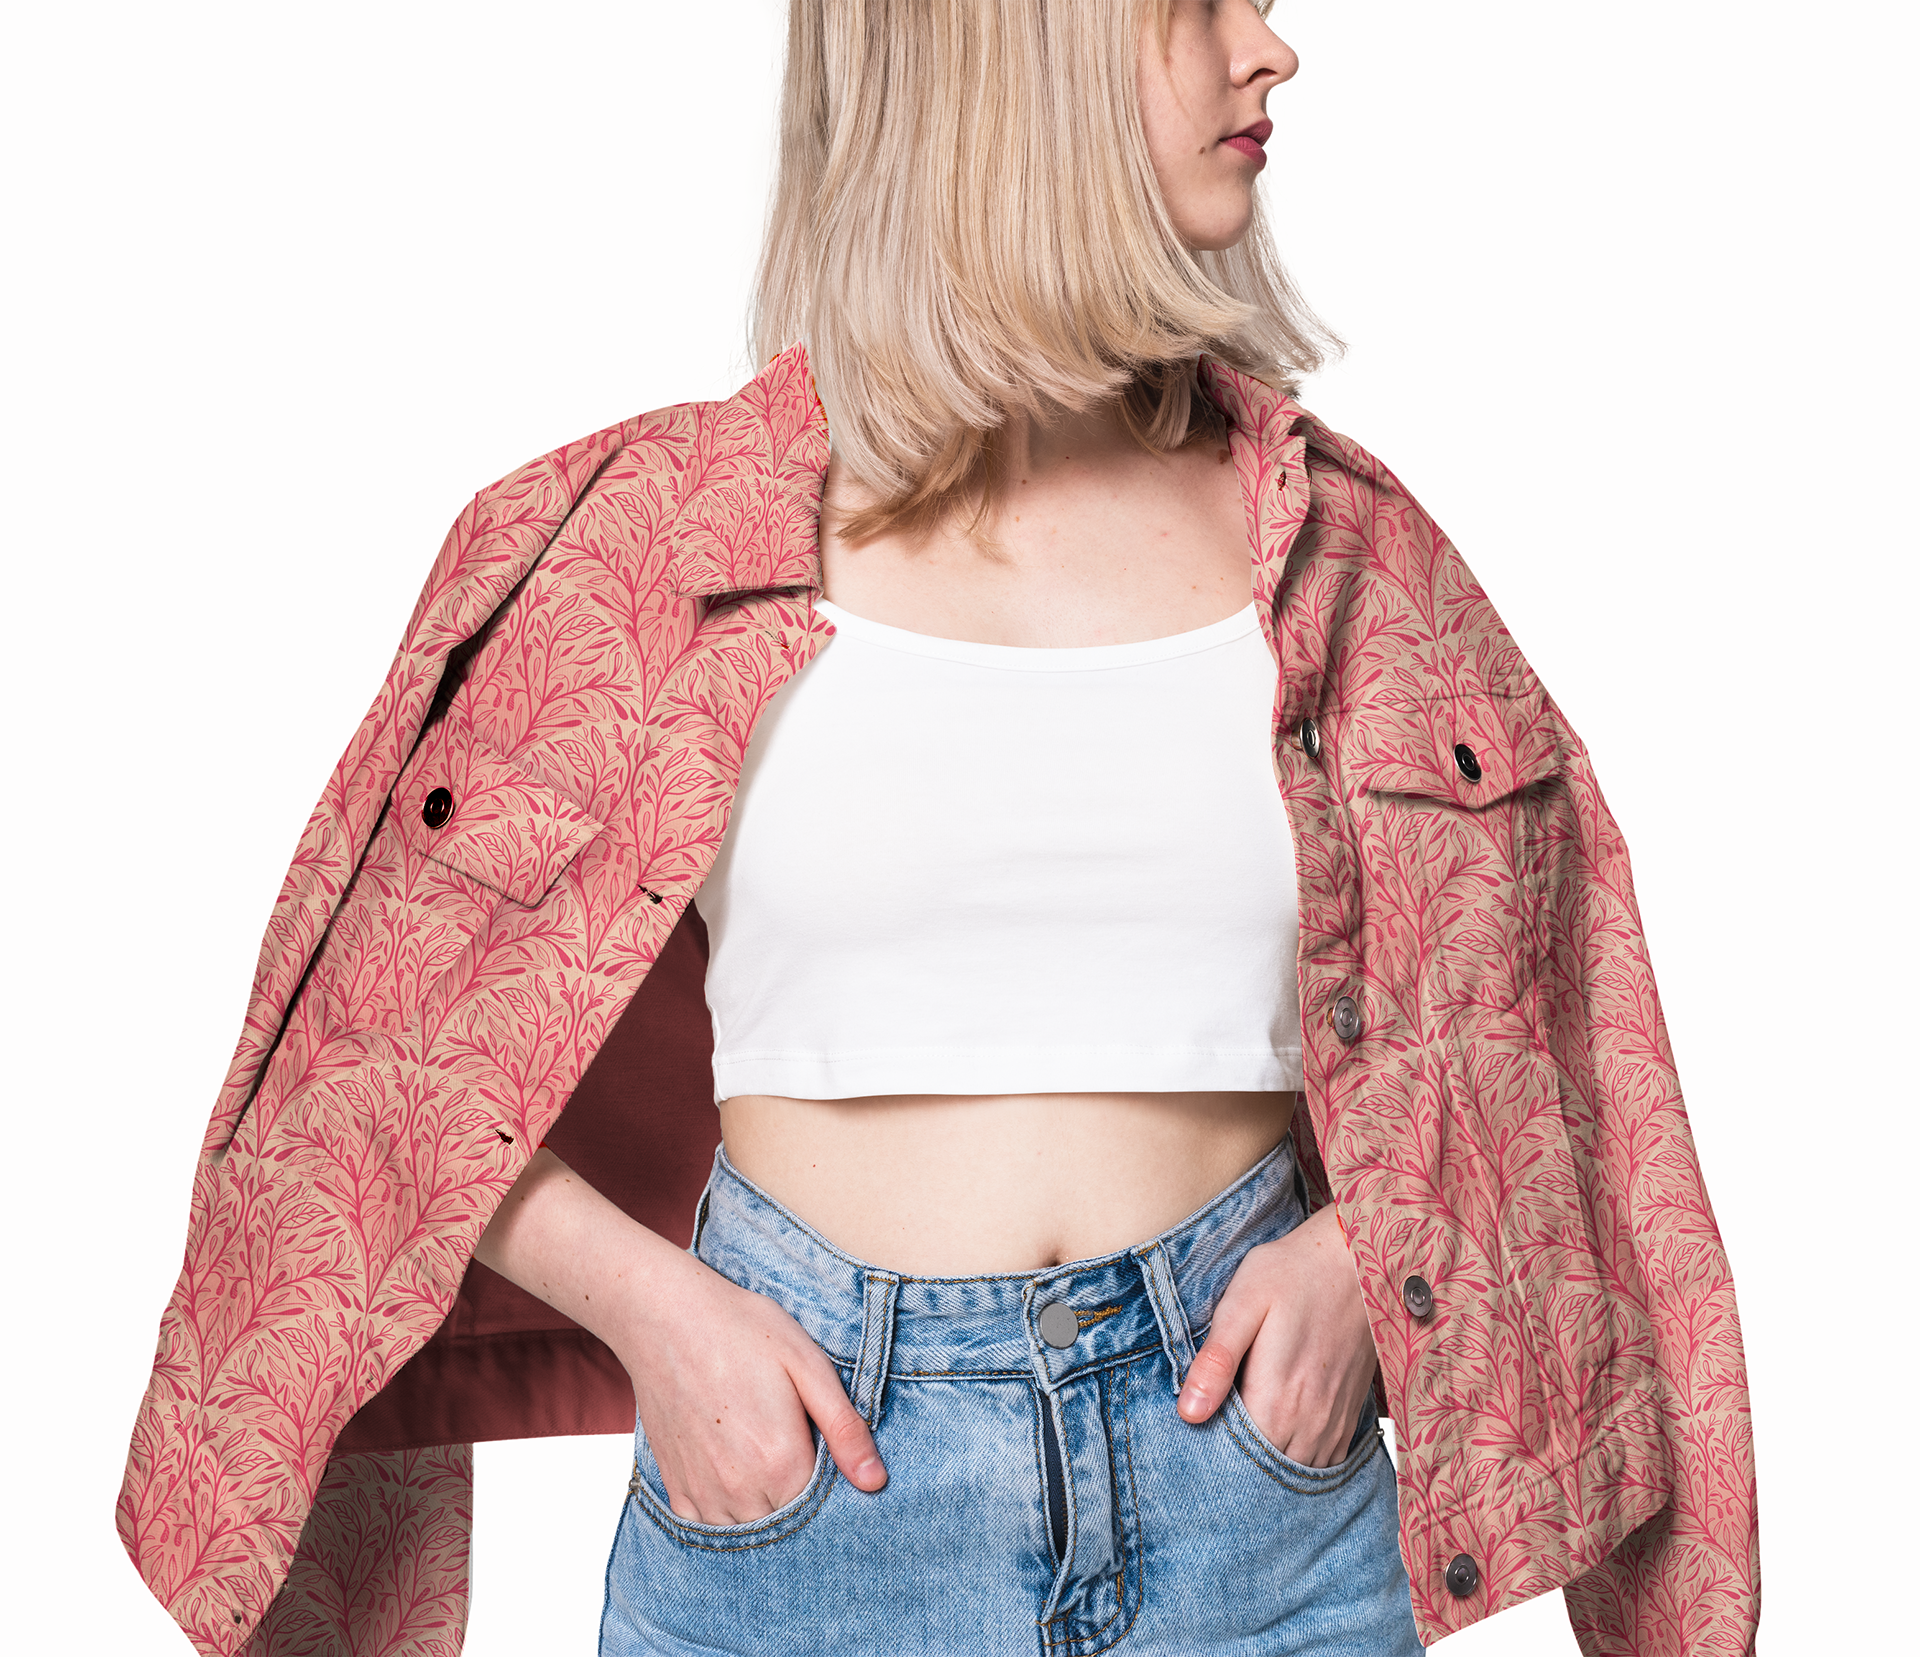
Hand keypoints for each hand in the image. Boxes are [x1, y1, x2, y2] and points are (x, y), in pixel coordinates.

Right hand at [616, 1250, 887, 1523]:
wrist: (667, 1318)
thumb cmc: (743, 1332)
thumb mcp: (808, 1366)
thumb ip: (845, 1429)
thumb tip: (876, 1481)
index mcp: (781, 1463)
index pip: (824, 1510)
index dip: (834, 1488)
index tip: (829, 1455)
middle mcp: (740, 1491)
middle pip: (788, 1526)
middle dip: (801, 1499)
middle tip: (797, 1446)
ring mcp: (704, 1495)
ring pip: (750, 1531)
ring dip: (765, 1508)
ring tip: (765, 1456)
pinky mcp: (677, 1489)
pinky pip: (710, 1527)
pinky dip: (728, 1510)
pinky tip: (736, 1472)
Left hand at [1174, 1204, 1377, 1466]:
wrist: (1357, 1259)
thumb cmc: (1293, 1273)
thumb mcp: (1243, 1304)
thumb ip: (1217, 1361)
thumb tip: (1188, 1413)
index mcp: (1277, 1397)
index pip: (1236, 1458)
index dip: (1210, 1455)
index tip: (1193, 1436)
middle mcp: (1310, 1421)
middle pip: (1265, 1472)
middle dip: (1237, 1466)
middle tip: (1211, 1440)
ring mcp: (1333, 1422)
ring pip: (1296, 1472)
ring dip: (1269, 1466)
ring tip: (1242, 1440)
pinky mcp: (1349, 1414)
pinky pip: (1323, 1461)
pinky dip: (1298, 1459)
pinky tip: (1278, 1436)